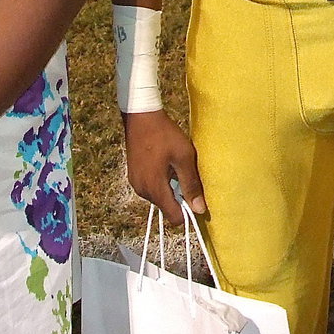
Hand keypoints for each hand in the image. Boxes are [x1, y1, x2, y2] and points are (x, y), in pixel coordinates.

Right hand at [123, 109, 205, 223]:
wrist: (140, 116)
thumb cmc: (164, 134)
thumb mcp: (183, 157)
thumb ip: (191, 184)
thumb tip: (200, 209)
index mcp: (155, 189)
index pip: (174, 218)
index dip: (187, 212)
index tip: (194, 195)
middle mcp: (142, 191)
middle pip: (166, 207)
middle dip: (178, 196)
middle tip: (183, 171)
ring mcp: (135, 183)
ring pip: (158, 197)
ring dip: (168, 187)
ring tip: (173, 163)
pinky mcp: (133, 176)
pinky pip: (150, 187)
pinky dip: (159, 181)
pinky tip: (163, 161)